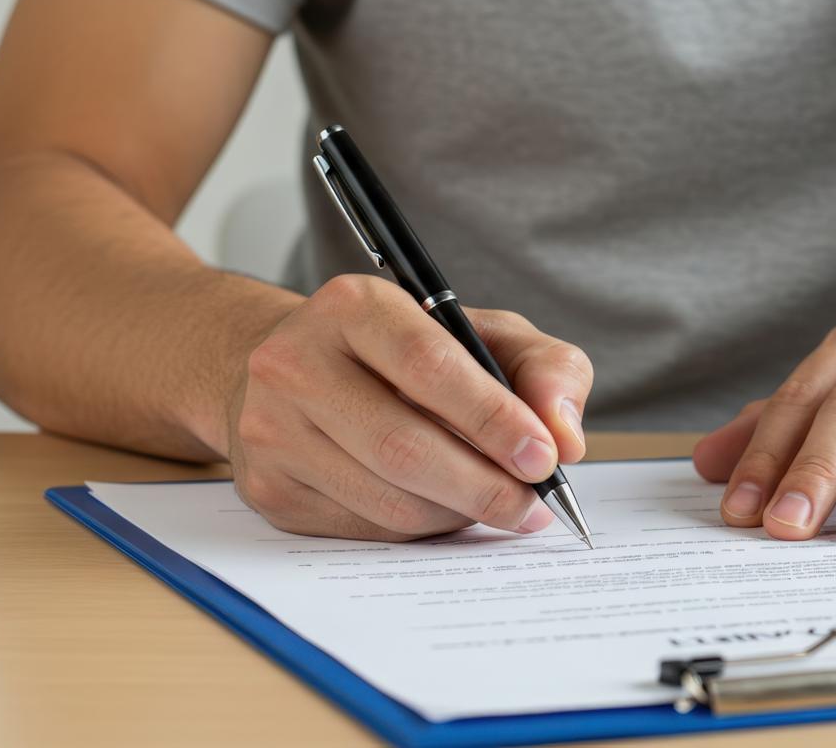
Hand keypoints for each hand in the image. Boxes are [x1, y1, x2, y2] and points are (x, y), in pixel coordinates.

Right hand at [227, 275, 591, 540]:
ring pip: (387, 499)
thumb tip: (566, 437)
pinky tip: (443, 508)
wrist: (298, 371)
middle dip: (484, 485)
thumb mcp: (485, 334)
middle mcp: (296, 362)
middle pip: (403, 444)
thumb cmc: (407, 351)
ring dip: (458, 513)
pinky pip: (366, 529)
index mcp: (353, 306)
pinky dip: (422, 529)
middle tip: (533, 505)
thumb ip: (544, 368)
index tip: (543, 457)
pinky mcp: (269, 488)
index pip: (427, 365)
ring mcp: (273, 430)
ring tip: (496, 504)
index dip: (492, 417)